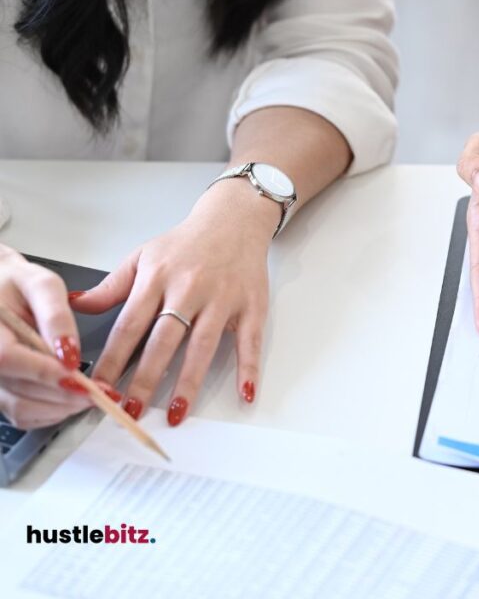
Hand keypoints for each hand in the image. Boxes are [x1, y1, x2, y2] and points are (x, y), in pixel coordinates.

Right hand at [0, 246, 118, 428]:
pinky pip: (23, 414)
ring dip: (61, 407)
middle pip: (18, 390)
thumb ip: (56, 315)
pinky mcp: (2, 391)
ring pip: (21, 408)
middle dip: (64, 394)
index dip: (46, 372)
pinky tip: (73, 398)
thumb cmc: (19, 285)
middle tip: (101, 393)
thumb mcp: (42, 285)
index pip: (9, 359)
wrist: (1, 290)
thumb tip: (69, 351)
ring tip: (93, 395)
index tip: (80, 377)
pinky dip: (52, 412)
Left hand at [71, 180, 275, 425]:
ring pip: (202, 345)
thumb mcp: (143, 256)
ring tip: (174, 413)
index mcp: (157, 278)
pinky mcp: (251, 306)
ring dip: (188, 382)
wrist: (234, 219)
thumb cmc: (187, 243)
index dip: (113, 360)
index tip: (99, 388)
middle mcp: (189, 289)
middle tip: (130, 410)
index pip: (129, 325)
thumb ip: (111, 286)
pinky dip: (248, 369)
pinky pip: (249, 342)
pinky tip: (244, 394)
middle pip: (164, 340)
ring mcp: (222, 299)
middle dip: (146, 379)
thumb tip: (74, 305)